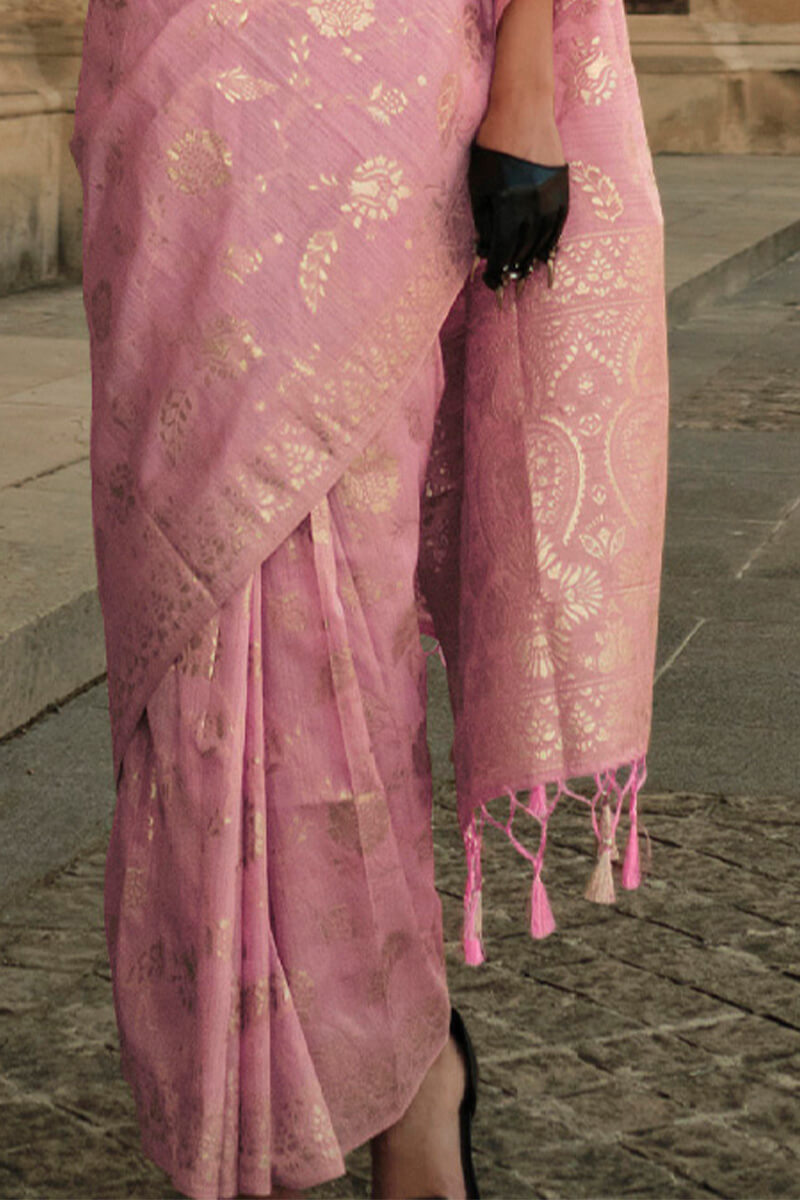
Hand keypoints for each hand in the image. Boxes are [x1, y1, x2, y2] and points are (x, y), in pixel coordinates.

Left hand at [469, 97, 568, 295]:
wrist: (524, 107)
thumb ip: (483, 217)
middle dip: (513, 271)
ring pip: (542, 241)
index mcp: (508, 205)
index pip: (501, 250)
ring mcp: (551, 197)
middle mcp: (532, 205)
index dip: (495, 270)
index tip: (489, 283)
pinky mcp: (562, 189)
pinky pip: (558, 225)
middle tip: (507, 286)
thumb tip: (485, 248)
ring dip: (532, 262)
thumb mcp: (479, 182)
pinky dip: (551, 244)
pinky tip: (545, 256)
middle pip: (523, 250)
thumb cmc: (492, 143)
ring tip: (525, 276)